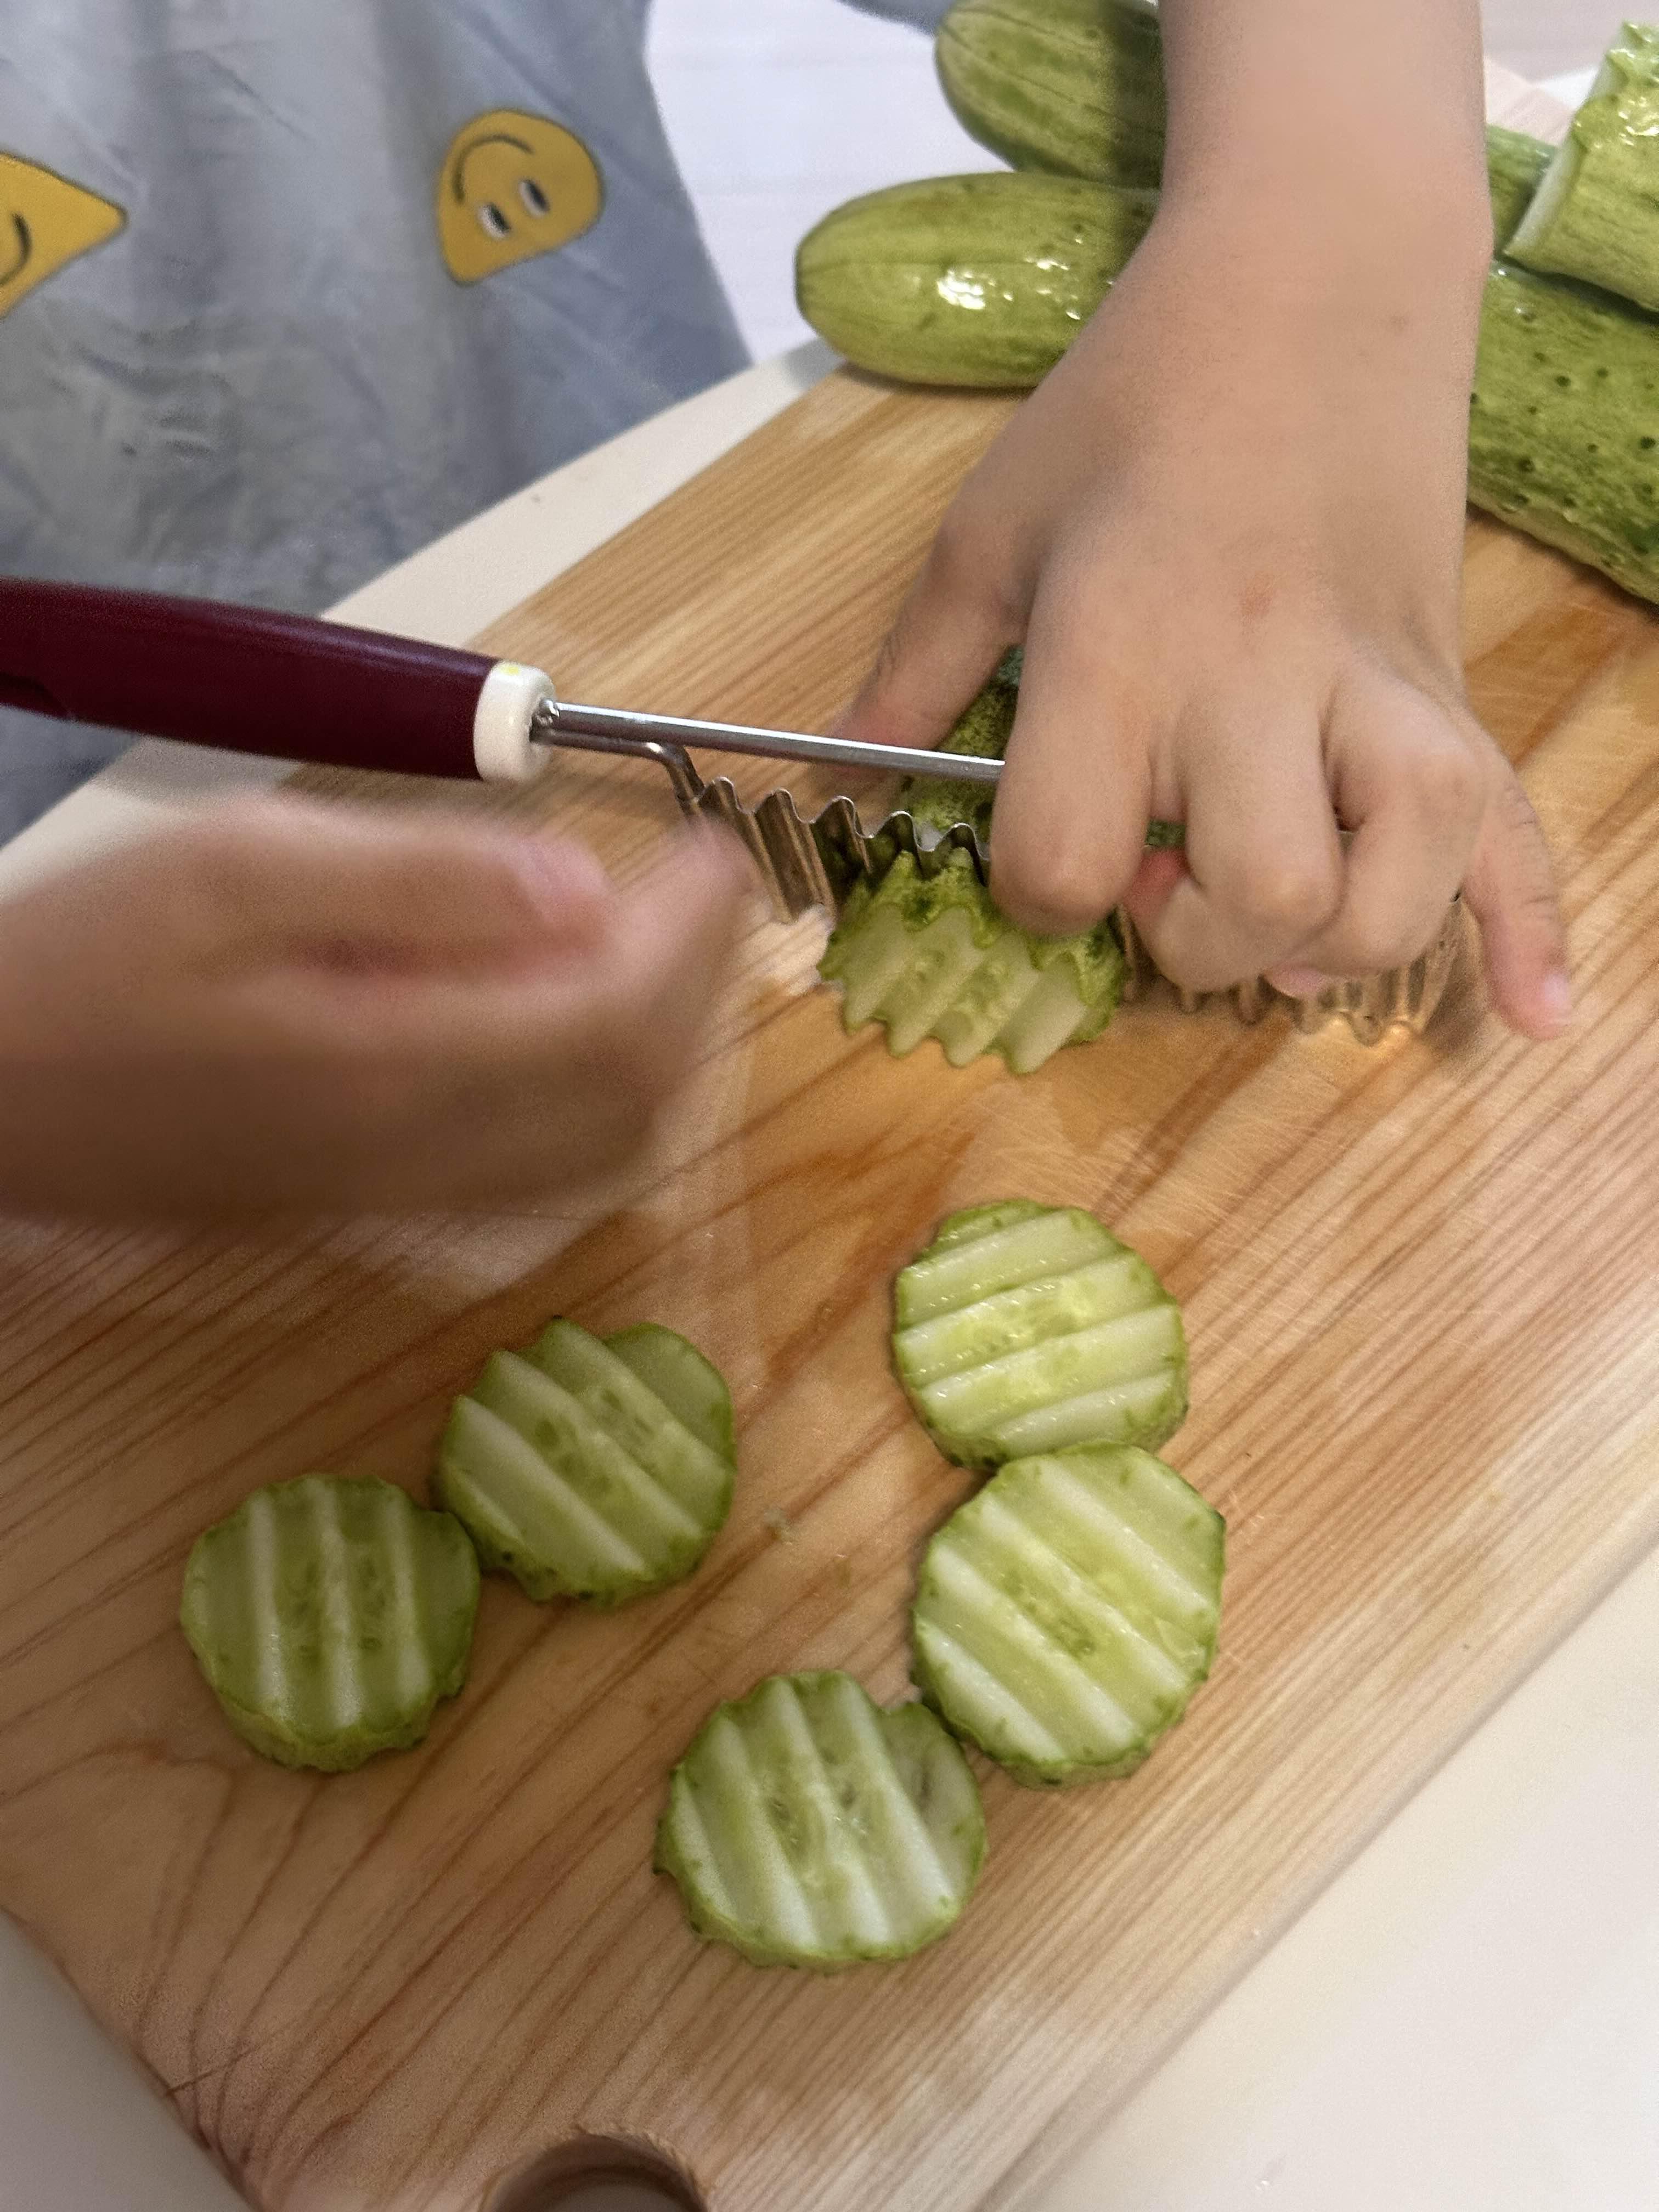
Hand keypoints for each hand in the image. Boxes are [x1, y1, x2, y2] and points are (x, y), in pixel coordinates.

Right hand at [0, 799, 749, 1215]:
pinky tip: (570, 1021)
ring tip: (659, 943)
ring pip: (600, 1151)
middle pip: (634, 1095)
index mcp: (396, 1064)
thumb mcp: (238, 867)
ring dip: (662, 1048)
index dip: (693, 936)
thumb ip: (421, 882)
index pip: (615, 1016)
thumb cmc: (82, 961)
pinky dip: (599, 1100)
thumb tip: (583, 889)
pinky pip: (539, 1174)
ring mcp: (401, 1194)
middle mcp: (422, 1154)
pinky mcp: (371, 1204)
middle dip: (699, 989)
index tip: (718, 852)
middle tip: (703, 891)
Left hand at [839, 196, 1569, 1039]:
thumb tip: (833, 776)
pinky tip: (1531, 1010)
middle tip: (1165, 879)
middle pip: (1256, 897)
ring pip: (1395, 885)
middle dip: (1194, 941)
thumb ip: (914, 671)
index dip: (1039, 896)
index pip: (1070, 861)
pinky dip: (1527, 927)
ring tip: (1282, 920)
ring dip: (1334, 943)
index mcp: (1122, 647)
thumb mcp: (990, 528)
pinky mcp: (1455, 689)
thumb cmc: (1134, 403)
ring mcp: (1379, 689)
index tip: (1045, 856)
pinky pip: (1516, 829)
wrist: (1315, 277)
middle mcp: (1260, 682)